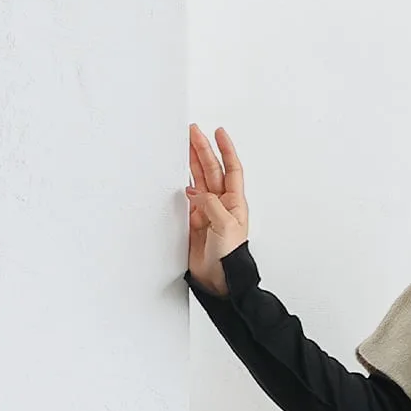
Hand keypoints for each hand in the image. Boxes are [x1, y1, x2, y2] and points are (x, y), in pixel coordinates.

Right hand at [186, 123, 249, 294]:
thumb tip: (196, 192)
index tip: (219, 132)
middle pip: (211, 170)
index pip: (231, 169)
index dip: (226, 150)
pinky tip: (176, 172)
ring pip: (198, 179)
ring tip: (183, 143)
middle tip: (192, 131)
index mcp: (234, 202)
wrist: (219, 280)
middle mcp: (220, 204)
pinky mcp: (192, 220)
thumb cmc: (229, 257)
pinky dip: (180, 183)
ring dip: (191, 161)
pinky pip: (185, 196)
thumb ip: (210, 204)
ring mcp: (206, 211)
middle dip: (202, 149)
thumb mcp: (225, 225)